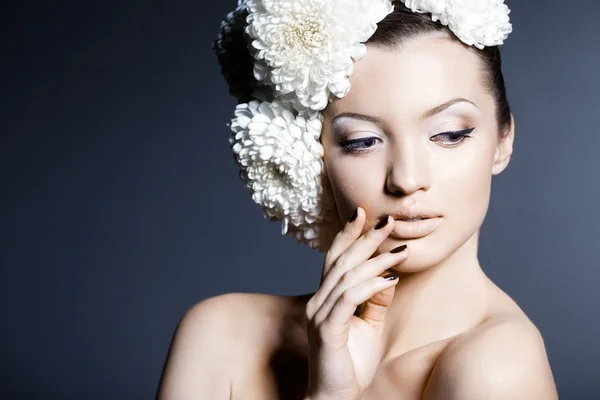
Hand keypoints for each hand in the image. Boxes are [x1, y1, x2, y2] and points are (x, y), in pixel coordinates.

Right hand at [304, 207, 409, 399]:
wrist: (336, 398)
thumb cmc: (351, 363)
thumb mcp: (370, 326)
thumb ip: (375, 300)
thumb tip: (389, 274)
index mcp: (325, 298)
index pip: (335, 259)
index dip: (347, 234)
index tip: (363, 213)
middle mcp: (317, 301)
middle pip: (340, 261)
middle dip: (364, 238)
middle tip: (387, 220)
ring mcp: (319, 314)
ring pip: (347, 276)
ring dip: (375, 260)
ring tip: (400, 249)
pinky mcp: (327, 329)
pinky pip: (349, 299)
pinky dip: (370, 285)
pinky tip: (390, 278)